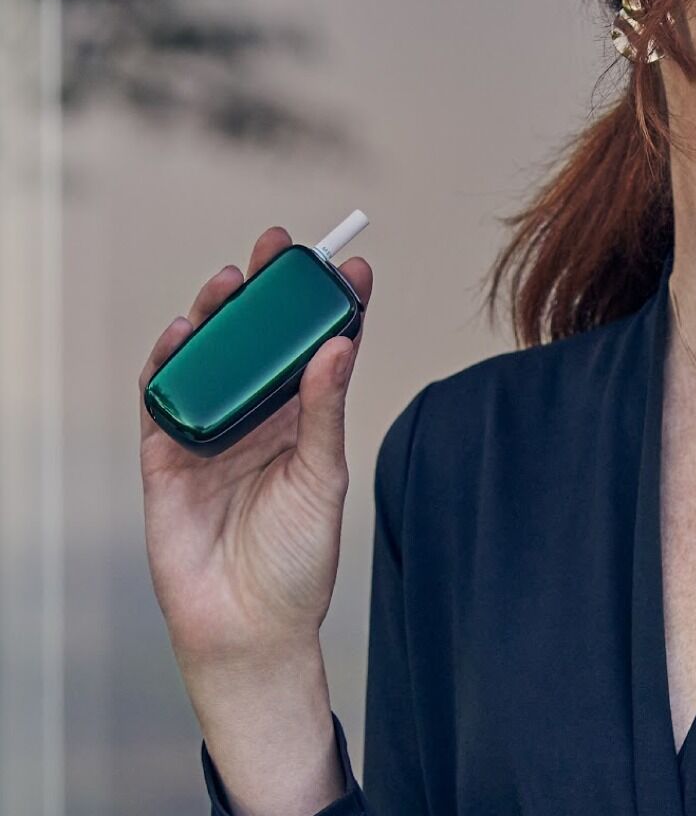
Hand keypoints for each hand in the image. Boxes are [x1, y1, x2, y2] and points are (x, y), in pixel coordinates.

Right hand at [138, 225, 373, 666]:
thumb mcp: (322, 477)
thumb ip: (324, 411)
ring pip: (211, 359)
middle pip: (261, 342)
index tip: (352, 267)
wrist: (247, 627)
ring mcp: (212, 432)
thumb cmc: (296, 559)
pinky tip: (181, 332)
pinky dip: (168, 363)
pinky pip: (163, 399)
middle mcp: (259, 417)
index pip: (320, 350)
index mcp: (304, 420)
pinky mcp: (168, 454)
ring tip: (232, 281)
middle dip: (269, 293)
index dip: (333, 308)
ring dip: (217, 316)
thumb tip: (338, 345)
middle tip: (281, 249)